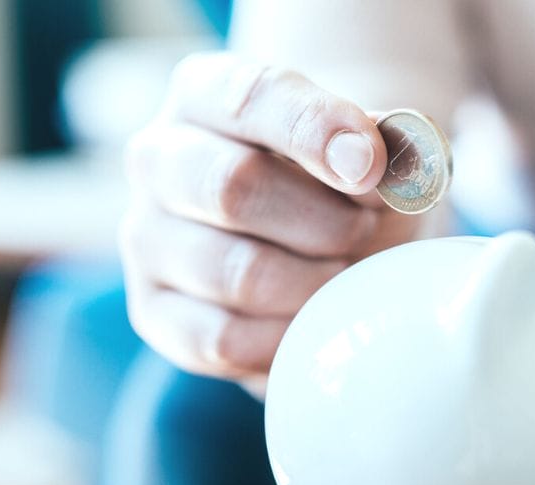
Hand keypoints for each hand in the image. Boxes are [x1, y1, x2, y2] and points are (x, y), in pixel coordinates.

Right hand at [121, 52, 424, 388]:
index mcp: (203, 94)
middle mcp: (157, 157)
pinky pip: (224, 339)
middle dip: (324, 220)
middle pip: (231, 186)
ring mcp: (146, 238)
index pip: (249, 97)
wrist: (320, 243)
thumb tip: (382, 160)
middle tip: (363, 232)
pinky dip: (286, 335)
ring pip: (235, 272)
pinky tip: (310, 318)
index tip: (373, 165)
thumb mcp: (377, 155)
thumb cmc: (342, 186)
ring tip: (340, 273)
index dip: (316, 130)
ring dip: (313, 282)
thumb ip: (388, 146)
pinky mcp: (154, 312)